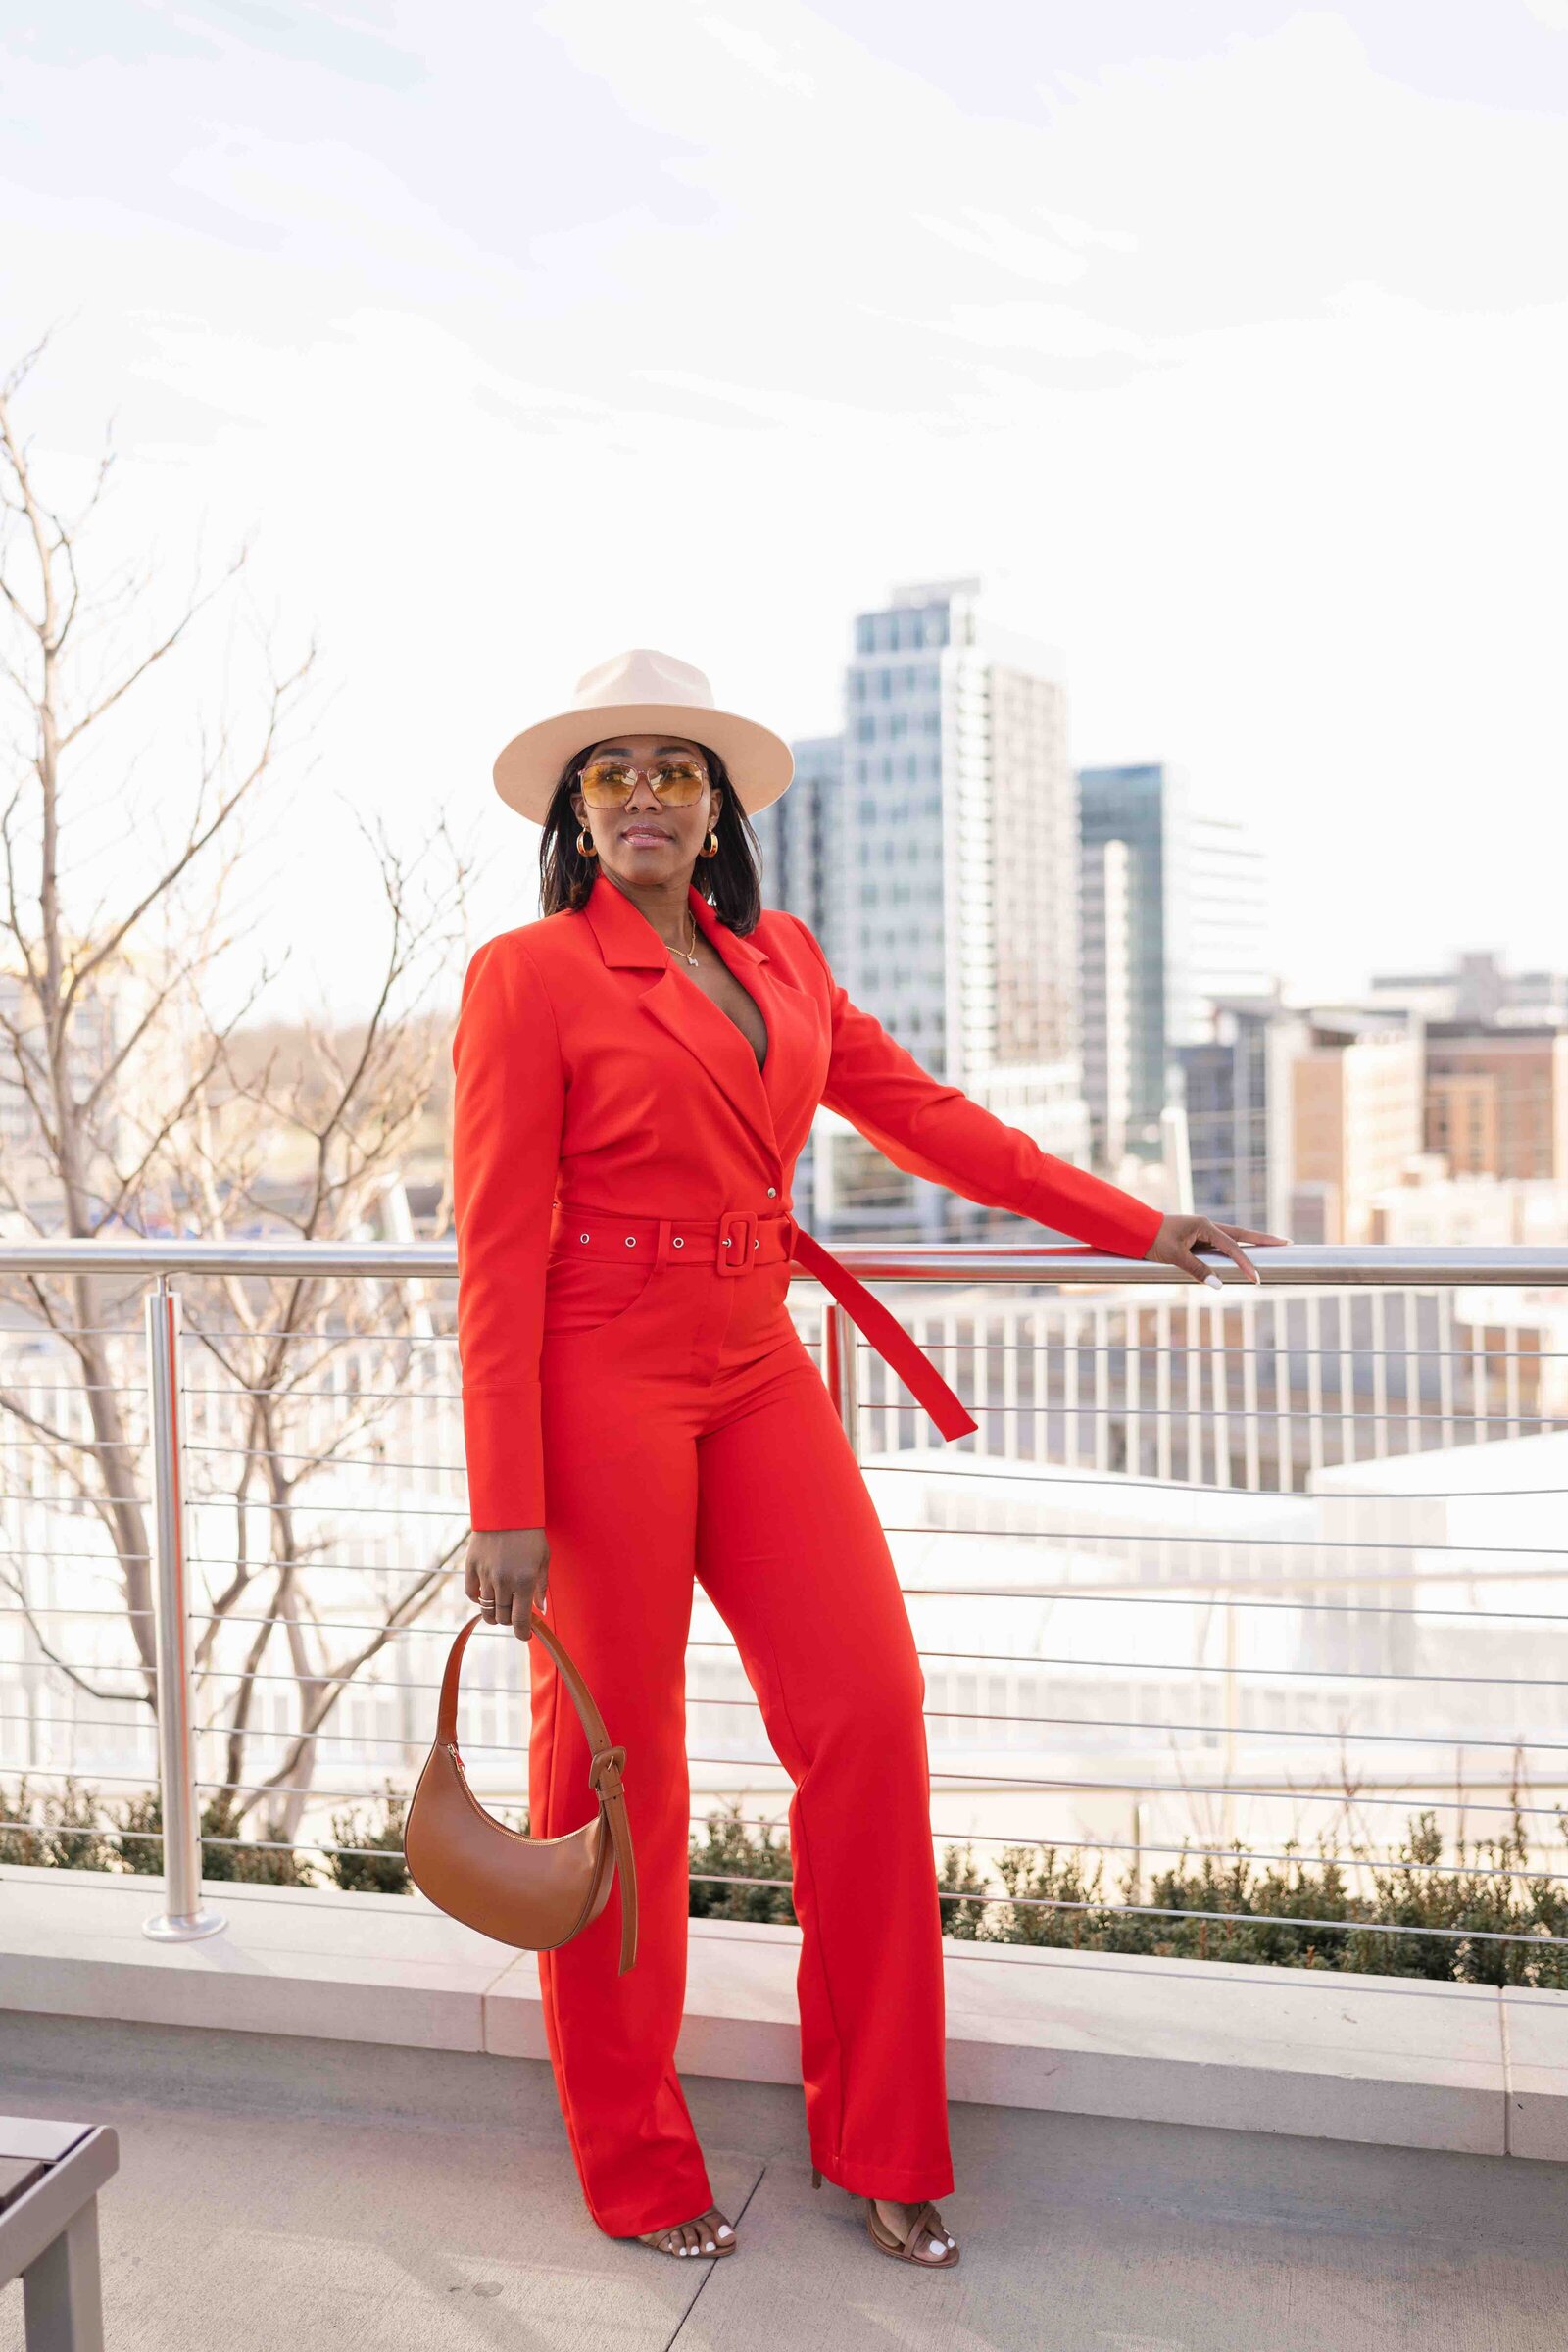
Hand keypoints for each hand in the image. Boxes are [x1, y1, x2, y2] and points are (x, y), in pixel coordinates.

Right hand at [464, 1526, 550, 1638]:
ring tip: (501, 1608)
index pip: (521, 1620)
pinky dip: (478, 1599)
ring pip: (486, 1609)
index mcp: (524, 1581)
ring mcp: (485, 1575)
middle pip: (502, 1617)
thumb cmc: (530, 1535)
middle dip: (510, 1621)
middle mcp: (503, 1581)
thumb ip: (541, 1587)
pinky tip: (486, 1595)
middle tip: (516, 1615)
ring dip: (495, 1613)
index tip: (526, 1635)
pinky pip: (471, 1593)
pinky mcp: (471, 1566)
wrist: (507, 1510)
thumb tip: (540, 1610)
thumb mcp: (543, 1559)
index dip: (523, 1633)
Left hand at [1145, 1214, 1287, 1286]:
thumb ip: (1198, 1270)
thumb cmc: (1154, 1240)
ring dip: (1252, 1243)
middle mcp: (1207, 1226)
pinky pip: (1221, 1245)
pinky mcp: (1198, 1238)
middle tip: (1286, 1242)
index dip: (1245, 1263)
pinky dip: (1235, 1250)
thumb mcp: (1175, 1257)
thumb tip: (1219, 1285)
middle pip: (1242, 1234)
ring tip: (1273, 1246)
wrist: (1136, 1230)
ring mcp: (1204, 1231)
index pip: (1232, 1247)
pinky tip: (1245, 1255)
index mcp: (1204, 1226)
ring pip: (1233, 1239)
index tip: (1256, 1278)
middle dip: (1263, 1239)